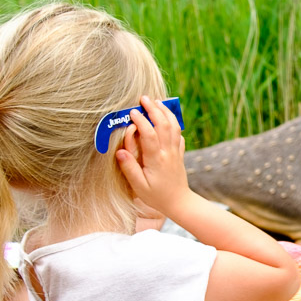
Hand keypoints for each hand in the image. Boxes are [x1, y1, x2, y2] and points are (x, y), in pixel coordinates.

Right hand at [115, 96, 190, 219]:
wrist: (179, 203)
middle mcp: (168, 153)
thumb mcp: (139, 186)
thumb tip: (120, 152)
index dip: (141, 122)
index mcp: (157, 159)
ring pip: (174, 127)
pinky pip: (179, 134)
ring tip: (157, 102)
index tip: (132, 112)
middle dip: (154, 109)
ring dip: (165, 112)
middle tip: (144, 98)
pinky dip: (174, 123)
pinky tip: (168, 118)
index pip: (150, 135)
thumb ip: (130, 168)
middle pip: (164, 125)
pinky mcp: (180, 153)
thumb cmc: (157, 196)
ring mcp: (176, 152)